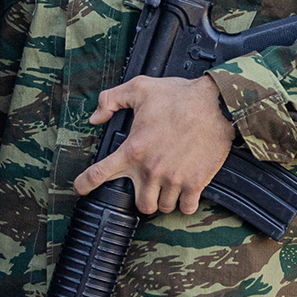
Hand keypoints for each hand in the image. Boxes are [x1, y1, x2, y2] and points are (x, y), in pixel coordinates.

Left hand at [76, 76, 239, 215]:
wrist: (216, 103)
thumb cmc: (179, 95)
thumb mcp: (140, 88)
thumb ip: (111, 100)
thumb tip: (95, 118)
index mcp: (133, 149)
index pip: (99, 174)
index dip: (84, 184)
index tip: (80, 188)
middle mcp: (151, 169)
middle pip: (140, 205)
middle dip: (143, 198)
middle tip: (149, 186)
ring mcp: (174, 179)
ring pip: (163, 207)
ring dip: (165, 199)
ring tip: (169, 186)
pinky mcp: (196, 183)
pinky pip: (186, 208)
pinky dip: (186, 203)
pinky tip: (186, 192)